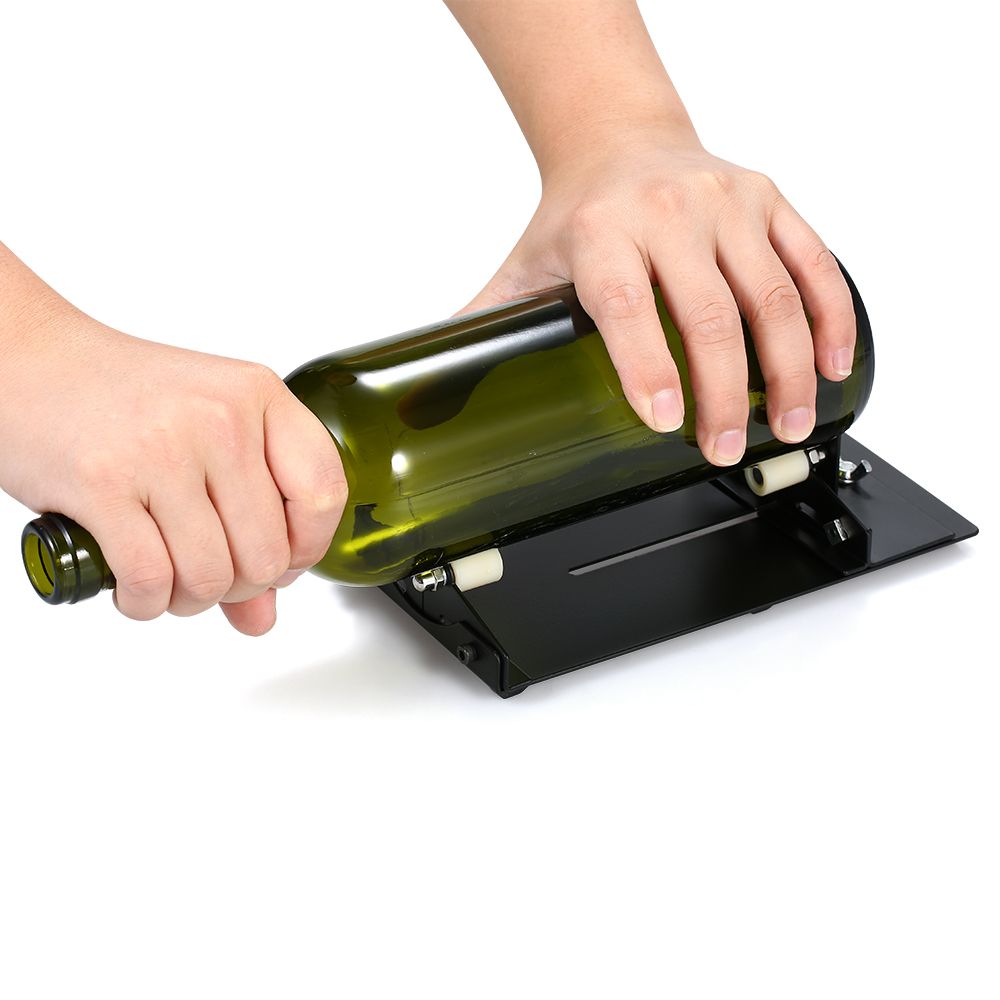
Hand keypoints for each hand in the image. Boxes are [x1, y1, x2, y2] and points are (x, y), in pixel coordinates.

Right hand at [0, 256, 345, 633]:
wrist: (29, 359)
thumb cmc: (122, 398)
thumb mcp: (207, 436)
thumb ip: (247, 521)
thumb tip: (263, 616)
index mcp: (258, 396)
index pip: (323, 493)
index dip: (306, 549)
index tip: (282, 560)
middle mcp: (219, 420)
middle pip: (267, 554)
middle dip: (238, 587)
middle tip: (209, 574)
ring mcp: (162, 451)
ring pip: (211, 577)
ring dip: (190, 600)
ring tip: (170, 580)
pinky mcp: (103, 484)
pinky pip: (151, 581)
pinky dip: (146, 604)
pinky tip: (137, 589)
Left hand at [461, 127, 856, 466]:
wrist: (621, 141)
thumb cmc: (575, 215)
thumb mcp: (524, 267)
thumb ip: (485, 330)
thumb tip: (428, 400)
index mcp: (603, 232)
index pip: (626, 304)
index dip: (647, 366)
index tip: (665, 423)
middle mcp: (670, 211)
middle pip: (709, 312)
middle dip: (724, 391)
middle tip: (723, 448)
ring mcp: (729, 204)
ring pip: (771, 295)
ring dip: (786, 370)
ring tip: (786, 426)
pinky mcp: (771, 203)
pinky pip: (814, 264)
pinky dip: (831, 319)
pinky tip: (832, 368)